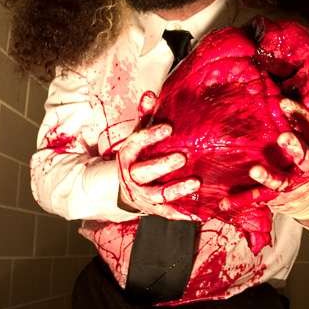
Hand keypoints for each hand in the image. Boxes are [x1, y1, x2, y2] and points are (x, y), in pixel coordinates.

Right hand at [117, 92, 199, 219]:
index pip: (135, 144)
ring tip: (195, 183)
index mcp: (126, 156)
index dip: (150, 136)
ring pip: (158, 194)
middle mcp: (131, 176)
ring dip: (177, 190)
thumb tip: (151, 94)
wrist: (109, 190)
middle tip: (182, 157)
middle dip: (163, 165)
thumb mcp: (134, 138)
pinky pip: (166, 212)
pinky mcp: (150, 209)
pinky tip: (199, 212)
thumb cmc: (130, 158)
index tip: (168, 128)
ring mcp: (140, 195)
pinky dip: (182, 213)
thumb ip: (144, 118)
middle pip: (145, 171)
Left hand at [219, 99, 308, 220]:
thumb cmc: (301, 157)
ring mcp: (292, 183)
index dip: (299, 114)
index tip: (283, 102)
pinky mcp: (276, 198)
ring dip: (268, 176)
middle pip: (305, 157)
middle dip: (295, 147)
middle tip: (283, 137)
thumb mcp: (305, 137)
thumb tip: (267, 89)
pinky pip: (257, 199)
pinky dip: (239, 201)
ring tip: (255, 170)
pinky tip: (223, 202)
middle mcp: (306, 165)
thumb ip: (291, 120)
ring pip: (281, 181)